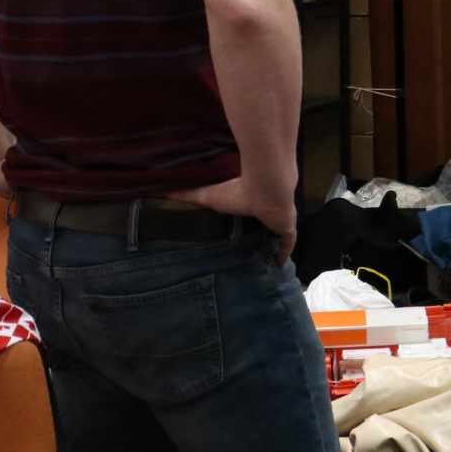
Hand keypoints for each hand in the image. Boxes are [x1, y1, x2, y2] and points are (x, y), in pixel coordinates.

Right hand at [168, 177, 296, 263]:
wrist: (265, 187)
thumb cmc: (237, 190)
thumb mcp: (207, 196)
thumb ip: (187, 195)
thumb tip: (162, 191)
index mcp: (248, 202)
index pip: (247, 211)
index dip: (245, 219)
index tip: (237, 229)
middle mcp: (265, 210)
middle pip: (263, 223)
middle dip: (259, 232)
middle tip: (249, 248)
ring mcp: (278, 218)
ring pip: (277, 231)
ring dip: (272, 241)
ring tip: (263, 257)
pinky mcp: (287, 225)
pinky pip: (288, 241)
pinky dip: (285, 251)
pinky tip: (278, 263)